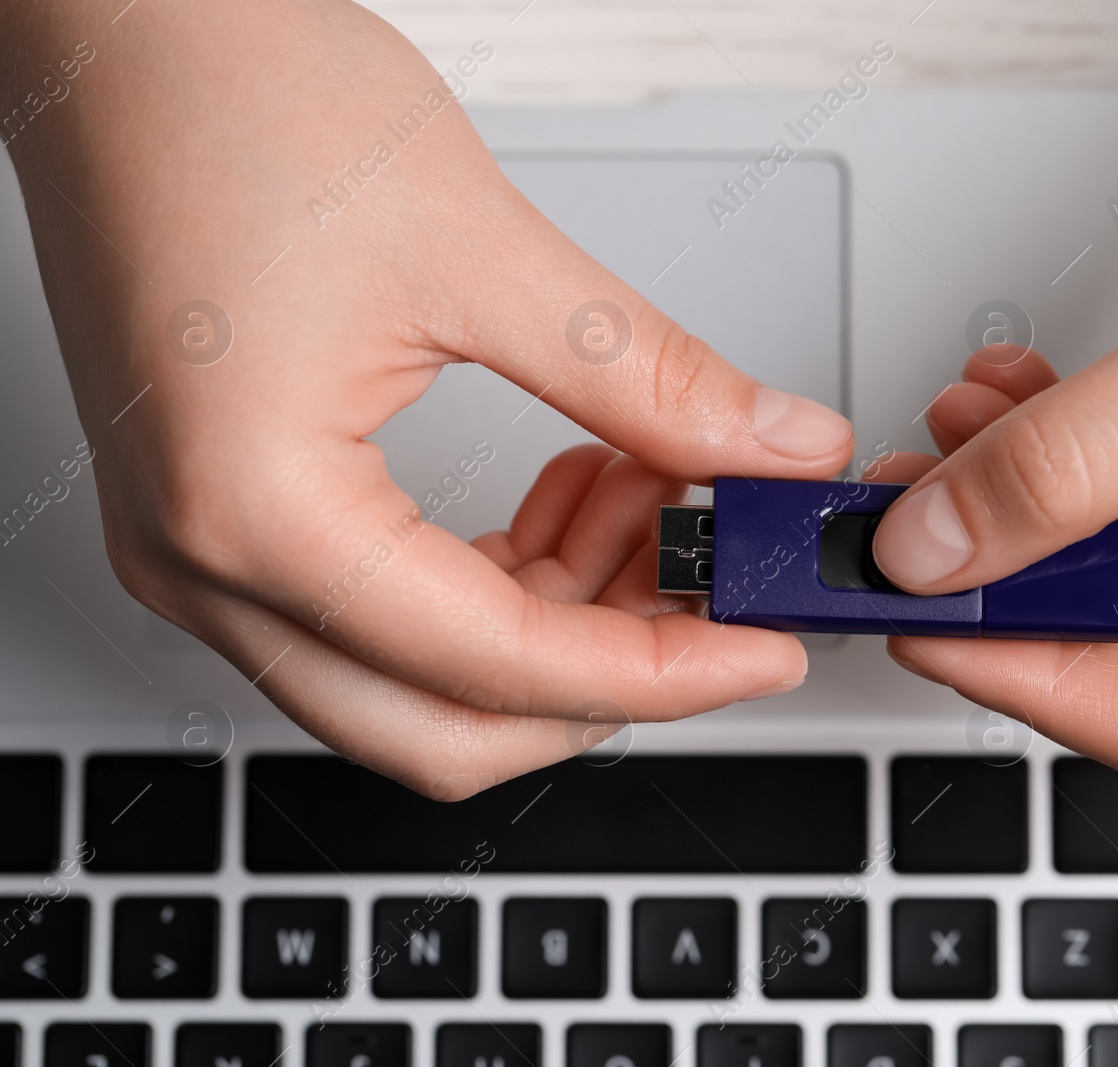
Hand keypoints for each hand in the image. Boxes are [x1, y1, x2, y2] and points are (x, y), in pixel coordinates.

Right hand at [2, 0, 852, 797]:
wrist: (119, 27)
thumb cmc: (229, 95)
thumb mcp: (480, 248)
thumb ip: (646, 380)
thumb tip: (770, 450)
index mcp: (255, 512)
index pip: (501, 667)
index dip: (663, 672)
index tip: (762, 647)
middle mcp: (207, 560)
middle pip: (447, 726)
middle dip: (606, 675)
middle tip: (715, 591)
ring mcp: (206, 544)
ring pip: (419, 678)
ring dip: (559, 614)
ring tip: (655, 489)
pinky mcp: (229, 507)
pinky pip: (384, 607)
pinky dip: (499, 574)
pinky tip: (578, 483)